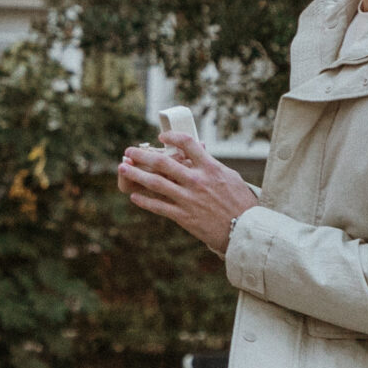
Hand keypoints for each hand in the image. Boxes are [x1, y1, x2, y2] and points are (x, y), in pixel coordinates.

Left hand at [117, 132, 258, 255]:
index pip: (188, 144)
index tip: (161, 137)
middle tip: (129, 151)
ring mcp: (188, 199)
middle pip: (163, 163)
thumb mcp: (230, 177)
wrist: (245, 231)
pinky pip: (159, 207)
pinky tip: (134, 196)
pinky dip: (145, 201)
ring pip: (156, 183)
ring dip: (136, 175)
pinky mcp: (184, 216)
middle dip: (142, 155)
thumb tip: (199, 153)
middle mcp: (197, 181)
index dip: (172, 137)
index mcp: (210, 168)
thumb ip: (211, 165)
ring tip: (122, 168)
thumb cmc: (241, 203)